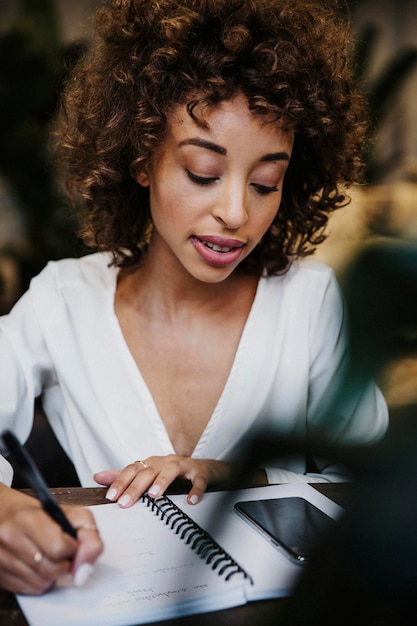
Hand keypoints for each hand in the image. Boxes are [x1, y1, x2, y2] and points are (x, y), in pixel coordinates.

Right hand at [0, 484, 102, 594]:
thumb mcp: (67, 511)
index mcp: (27, 518)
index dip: (72, 548)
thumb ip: (87, 531)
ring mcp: (1, 558)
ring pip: (42, 582)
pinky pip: (30, 589)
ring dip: (53, 574)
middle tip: (62, 551)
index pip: (59, 548)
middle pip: (52, 569)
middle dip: (65, 563)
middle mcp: (10, 537)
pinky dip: (40, 581)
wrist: (2, 514)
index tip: (71, 542)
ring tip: (49, 556)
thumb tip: (89, 560)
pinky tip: (38, 565)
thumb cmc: (36, 512)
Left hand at [94, 455, 234, 507]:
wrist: (206, 470)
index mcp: (152, 463)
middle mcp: (166, 462)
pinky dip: (195, 489)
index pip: (132, 469)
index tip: (110, 497)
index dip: (120, 481)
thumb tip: (98, 476)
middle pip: (149, 471)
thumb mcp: (149, 474)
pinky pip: (198, 480)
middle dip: (136, 487)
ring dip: (162, 482)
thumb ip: (125, 476)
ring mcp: (184, 466)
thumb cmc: (175, 474)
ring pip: (171, 470)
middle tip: (125, 503)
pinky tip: (191, 500)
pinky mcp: (201, 473)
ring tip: (154, 495)